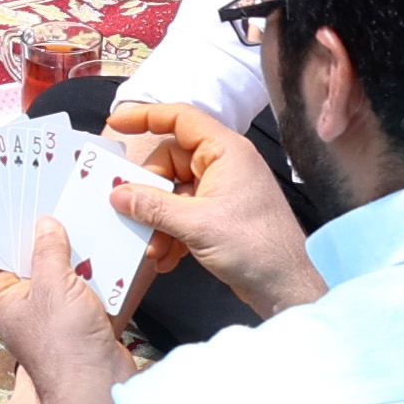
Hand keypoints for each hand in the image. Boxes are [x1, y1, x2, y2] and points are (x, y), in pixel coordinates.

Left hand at [0, 216, 123, 403]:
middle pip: (33, 263)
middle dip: (48, 238)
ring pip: (62, 275)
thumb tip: (46, 226)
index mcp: (5, 300)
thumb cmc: (64, 345)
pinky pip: (85, 290)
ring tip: (85, 222)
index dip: (7, 231)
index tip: (18, 205)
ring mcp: (54, 316)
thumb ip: (48, 251)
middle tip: (58, 206)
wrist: (98, 385)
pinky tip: (106, 252)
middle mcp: (26, 308)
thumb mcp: (52, 285)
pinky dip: (95, 274)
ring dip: (76, 255)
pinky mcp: (80, 322)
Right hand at [103, 98, 315, 316]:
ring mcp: (222, 192)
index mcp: (225, 151)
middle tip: (134, 217)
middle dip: (149, 194)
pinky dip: (170, 233)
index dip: (146, 116)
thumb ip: (153, 206)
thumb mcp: (196, 224)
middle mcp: (223, 165)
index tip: (117, 124)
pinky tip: (165, 258)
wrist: (286, 287)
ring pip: (173, 193)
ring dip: (158, 221)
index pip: (181, 119)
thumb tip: (117, 194)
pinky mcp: (220, 217)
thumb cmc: (253, 246)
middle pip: (170, 162)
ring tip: (153, 250)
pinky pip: (183, 214)